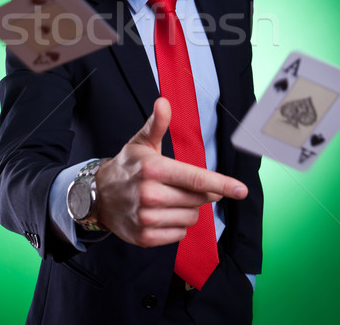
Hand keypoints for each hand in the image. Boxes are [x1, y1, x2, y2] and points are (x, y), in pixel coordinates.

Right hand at [95, 97, 247, 246]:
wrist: (98, 196)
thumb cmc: (127, 166)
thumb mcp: (141, 142)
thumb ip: (157, 124)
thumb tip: (164, 102)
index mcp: (153, 169)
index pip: (195, 179)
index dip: (222, 184)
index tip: (241, 190)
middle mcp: (150, 194)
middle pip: (198, 199)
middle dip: (198, 192)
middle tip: (179, 184)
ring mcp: (147, 218)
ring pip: (191, 217)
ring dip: (187, 209)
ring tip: (168, 198)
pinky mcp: (145, 237)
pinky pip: (180, 234)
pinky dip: (177, 224)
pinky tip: (162, 213)